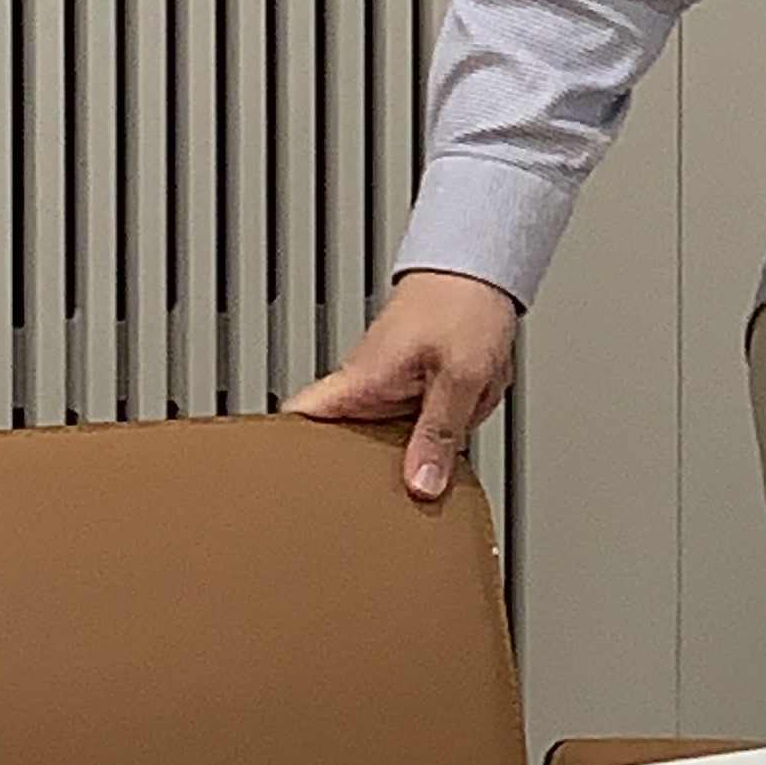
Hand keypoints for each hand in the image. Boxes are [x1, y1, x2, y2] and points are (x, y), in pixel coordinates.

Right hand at [288, 270, 522, 502]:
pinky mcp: (411, 389)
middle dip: (379, 467)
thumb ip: (440, 433)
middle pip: (347, 446)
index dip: (284, 455)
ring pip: (395, 440)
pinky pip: (422, 424)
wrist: (482, 274)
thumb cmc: (463, 306)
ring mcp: (386, 389)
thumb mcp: (460, 378)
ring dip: (428, 441)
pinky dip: (444, 424)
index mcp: (359, 381)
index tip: (282, 488)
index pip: (297, 419)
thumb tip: (420, 485)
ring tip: (448, 430)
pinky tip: (463, 417)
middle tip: (391, 491)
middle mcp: (363, 387)